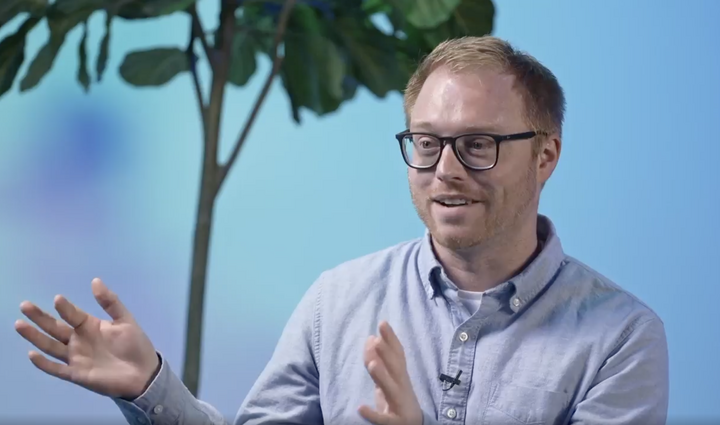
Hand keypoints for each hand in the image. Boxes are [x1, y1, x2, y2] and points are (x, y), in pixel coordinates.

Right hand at [14, 278, 159, 398]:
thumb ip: (110, 302)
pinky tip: (32, 354)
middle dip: (40, 317)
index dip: (65, 307)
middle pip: (55, 327)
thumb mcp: (125, 320)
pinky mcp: (76, 374)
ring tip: (20, 324)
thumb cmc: (135, 345)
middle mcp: (79, 340)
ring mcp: (76, 357)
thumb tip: (95, 281)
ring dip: (35, 336)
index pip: (73, 315)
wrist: (143, 373)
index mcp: (90, 326)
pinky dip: (44, 363)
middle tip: (25, 305)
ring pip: (50, 346)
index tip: (57, 299)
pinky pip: (56, 369)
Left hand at [358, 321, 422, 424]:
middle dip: (387, 354)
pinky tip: (361, 408)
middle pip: (396, 369)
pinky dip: (373, 414)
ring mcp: (399, 405)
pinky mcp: (394, 422)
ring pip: (391, 390)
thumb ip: (379, 361)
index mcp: (401, 377)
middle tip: (377, 339)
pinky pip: (383, 419)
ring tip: (371, 364)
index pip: (397, 355)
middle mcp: (402, 388)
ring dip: (382, 377)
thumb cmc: (398, 399)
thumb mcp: (389, 379)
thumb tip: (371, 338)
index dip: (391, 339)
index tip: (383, 323)